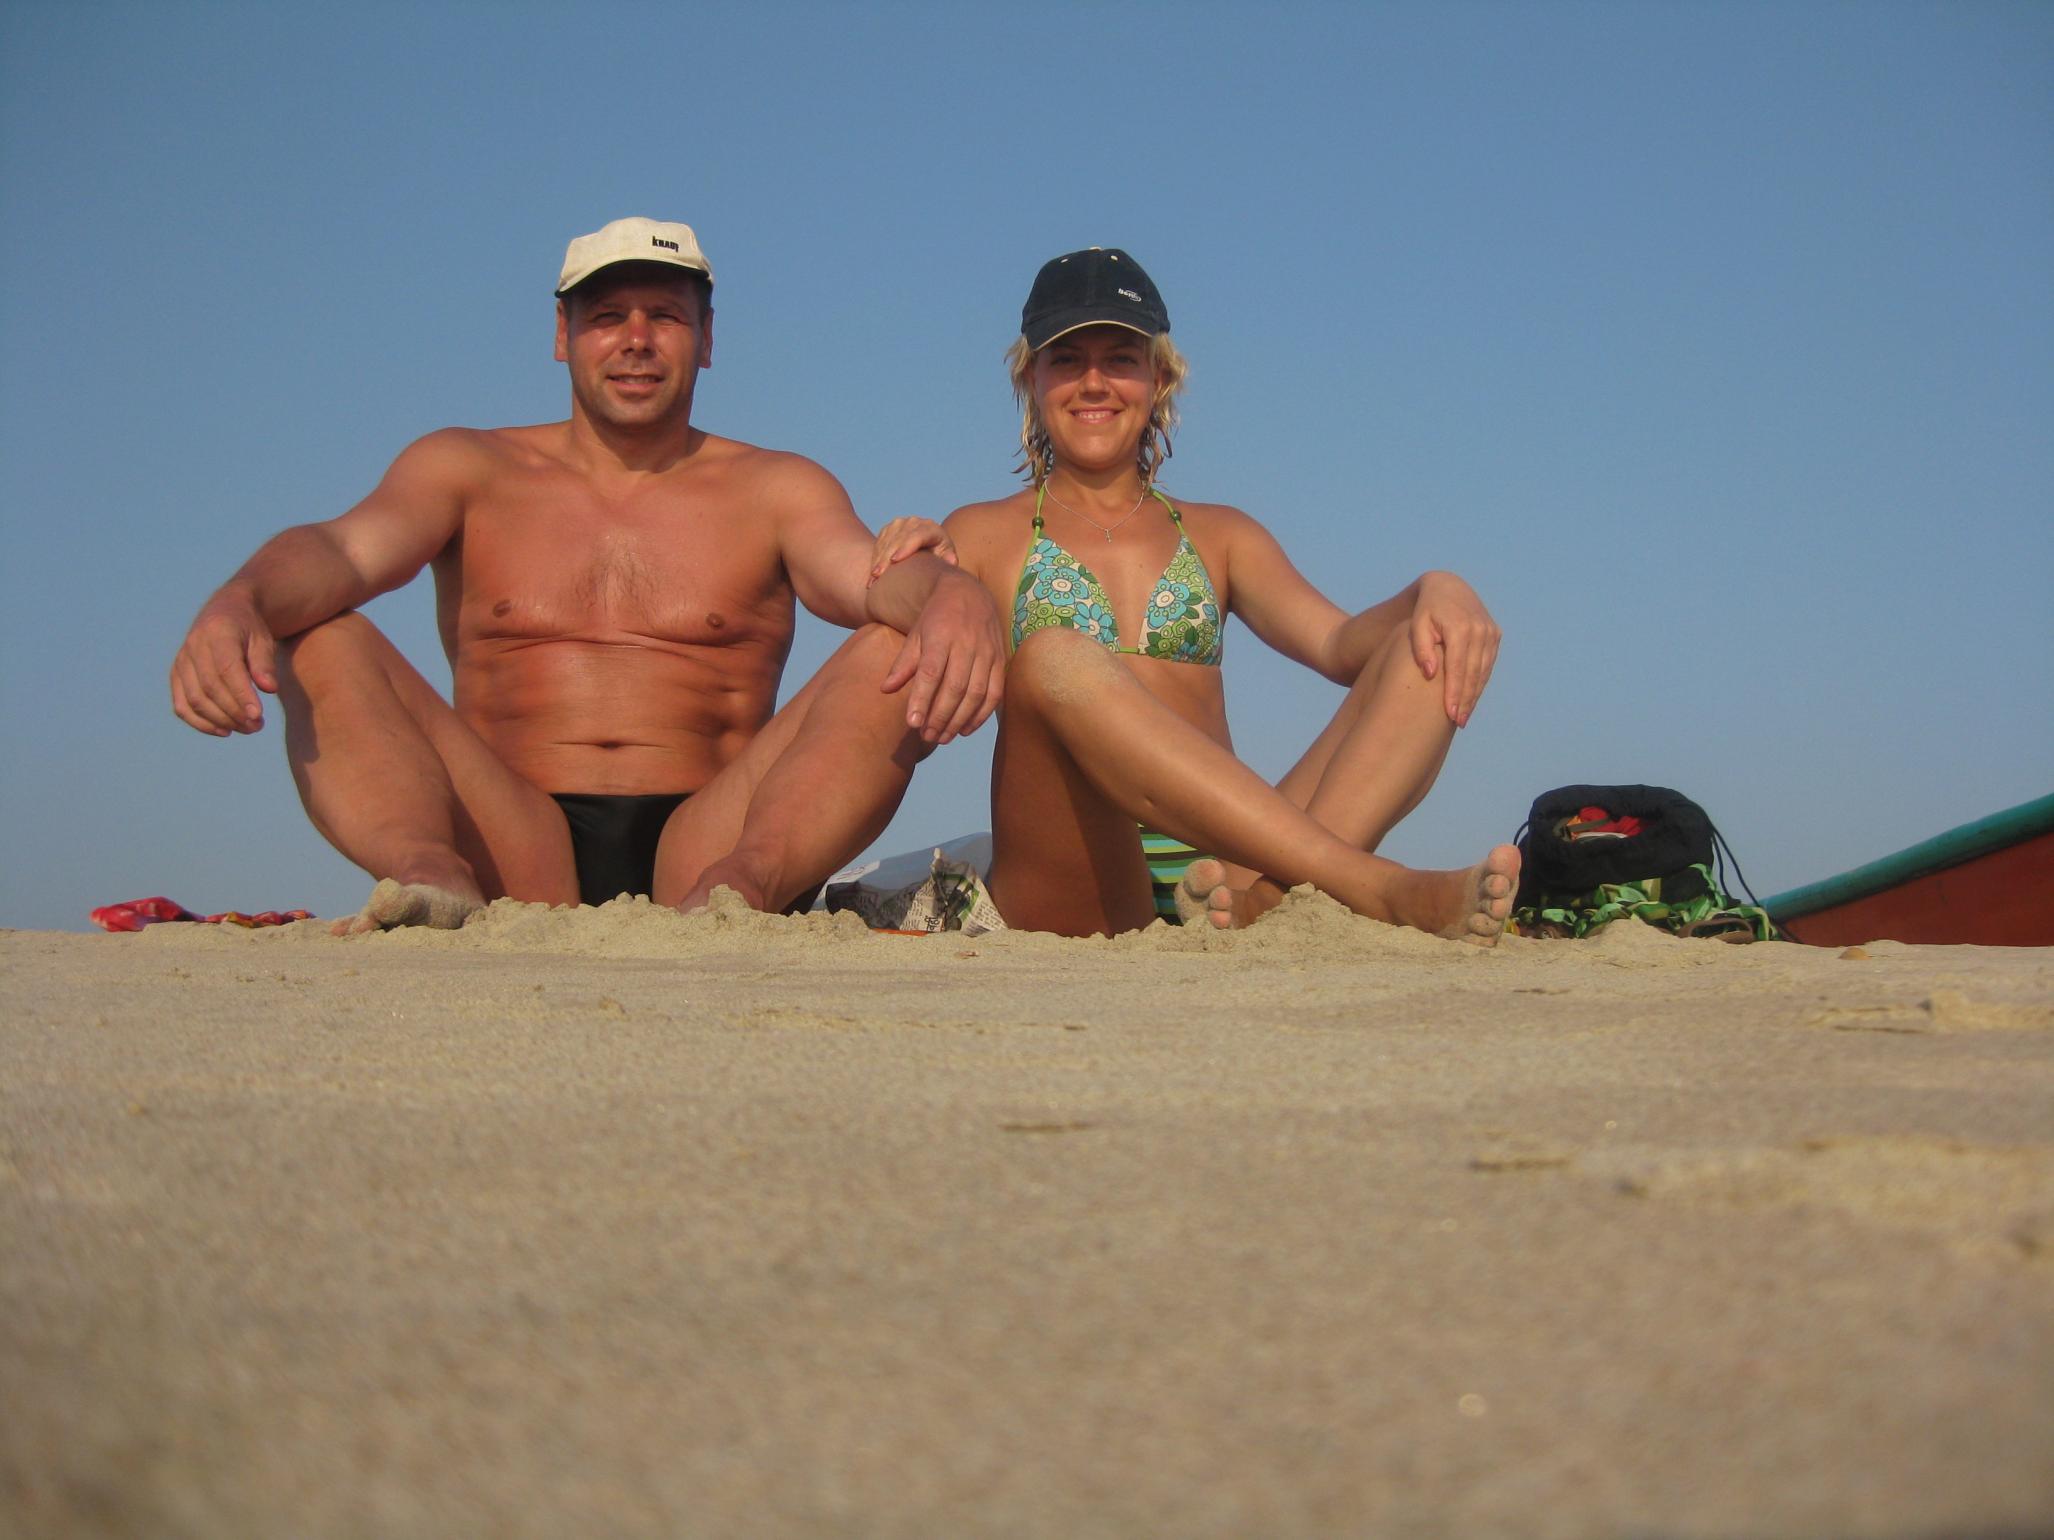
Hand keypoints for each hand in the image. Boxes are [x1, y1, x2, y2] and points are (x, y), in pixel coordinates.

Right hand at [170, 593, 279, 735]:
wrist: (225, 612)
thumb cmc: (249, 629)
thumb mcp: (263, 639)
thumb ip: (264, 663)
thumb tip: (269, 689)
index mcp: (217, 633)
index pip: (227, 670)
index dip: (241, 695)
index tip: (258, 716)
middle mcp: (194, 647)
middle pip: (210, 689)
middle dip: (234, 712)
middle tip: (258, 726)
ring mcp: (181, 662)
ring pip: (195, 700)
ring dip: (220, 721)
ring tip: (247, 729)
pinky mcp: (176, 676)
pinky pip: (182, 705)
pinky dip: (200, 723)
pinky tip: (224, 731)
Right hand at [867, 517, 957, 585]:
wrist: (929, 548)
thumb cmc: (940, 556)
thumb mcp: (947, 557)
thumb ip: (949, 558)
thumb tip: (951, 561)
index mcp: (932, 529)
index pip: (917, 535)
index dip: (905, 547)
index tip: (895, 561)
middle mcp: (915, 522)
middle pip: (898, 539)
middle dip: (886, 557)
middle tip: (878, 575)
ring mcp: (900, 524)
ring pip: (886, 541)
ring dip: (877, 559)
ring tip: (872, 578)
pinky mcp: (889, 529)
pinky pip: (879, 542)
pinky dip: (875, 558)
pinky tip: (872, 574)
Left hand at [879, 569, 1004, 742]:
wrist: (969, 593)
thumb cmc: (936, 618)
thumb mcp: (916, 635)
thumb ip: (903, 663)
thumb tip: (885, 690)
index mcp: (941, 636)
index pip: (931, 672)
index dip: (922, 699)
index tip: (912, 723)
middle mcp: (966, 644)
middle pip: (955, 687)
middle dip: (940, 716)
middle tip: (927, 736)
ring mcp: (986, 652)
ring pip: (976, 693)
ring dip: (959, 720)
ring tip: (942, 737)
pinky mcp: (1000, 660)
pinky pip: (994, 693)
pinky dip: (981, 715)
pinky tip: (965, 729)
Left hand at [1407, 571, 1499, 726]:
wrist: (1447, 588)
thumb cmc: (1426, 611)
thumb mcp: (1417, 625)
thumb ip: (1421, 649)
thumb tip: (1430, 673)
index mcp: (1460, 628)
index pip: (1458, 668)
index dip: (1455, 693)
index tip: (1450, 715)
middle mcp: (1480, 629)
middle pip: (1473, 672)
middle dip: (1466, 699)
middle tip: (1459, 722)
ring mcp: (1490, 631)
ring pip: (1483, 670)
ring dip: (1475, 694)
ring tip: (1464, 716)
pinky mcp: (1495, 634)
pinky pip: (1488, 663)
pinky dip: (1480, 681)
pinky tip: (1471, 697)